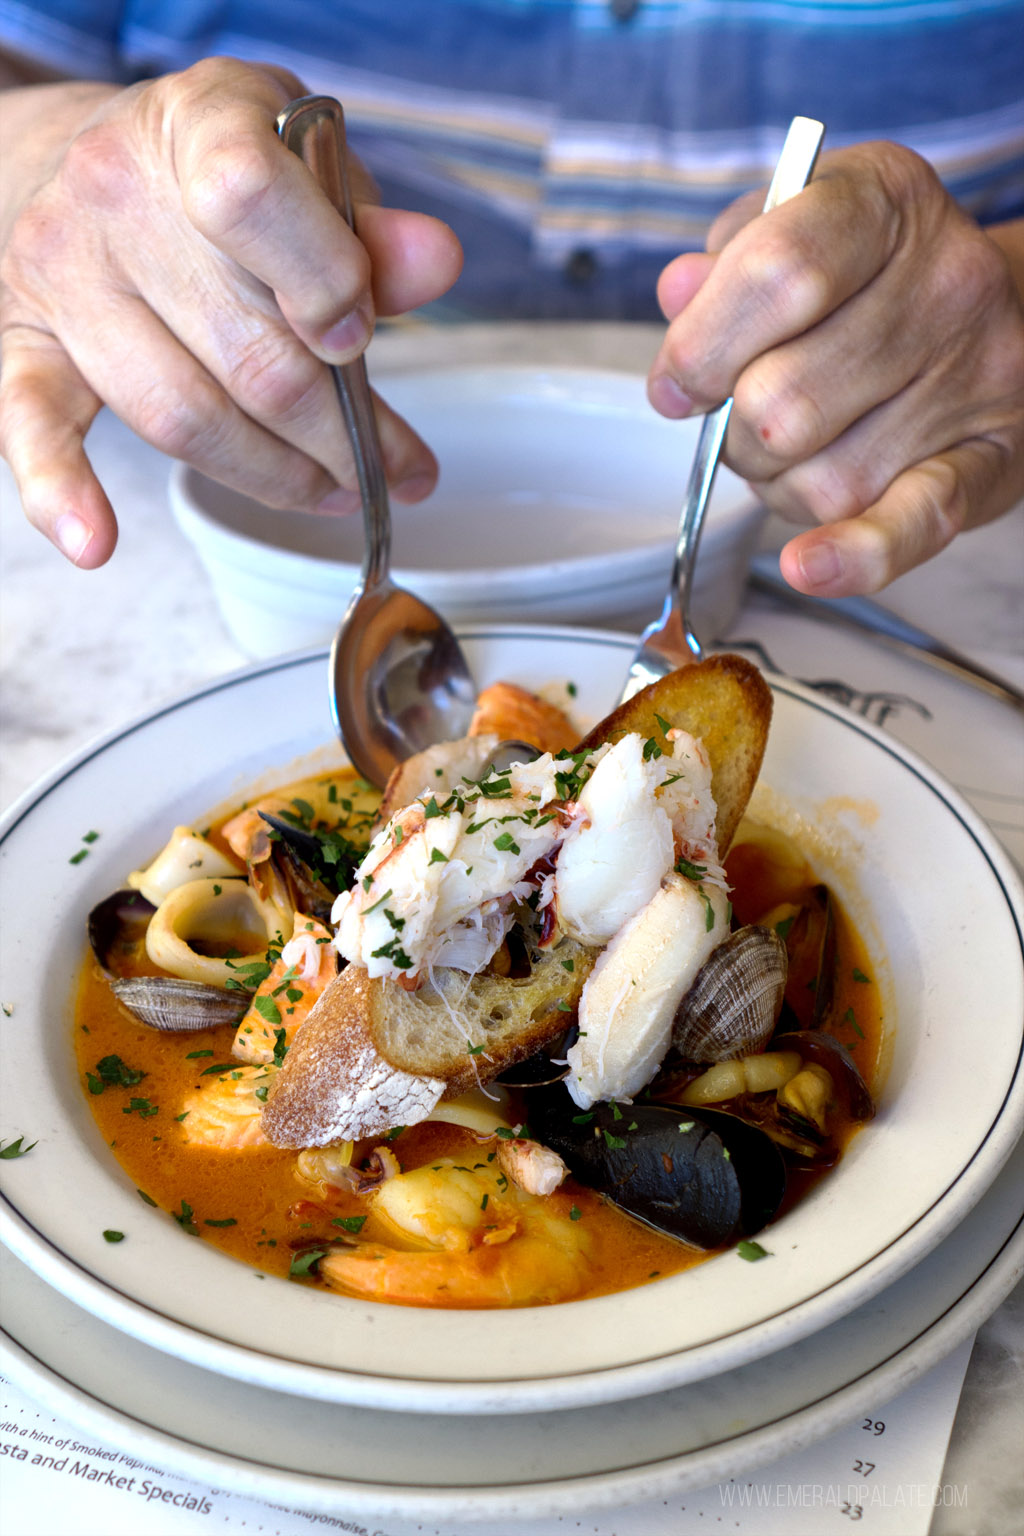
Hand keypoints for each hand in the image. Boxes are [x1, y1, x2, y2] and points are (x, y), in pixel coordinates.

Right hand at [0, 58, 462, 565]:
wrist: (101, 162)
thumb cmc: (226, 172)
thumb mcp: (311, 168)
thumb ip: (371, 229)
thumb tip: (434, 263)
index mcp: (196, 126)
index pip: (248, 203)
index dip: (323, 285)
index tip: (359, 340)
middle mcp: (112, 195)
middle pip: (246, 355)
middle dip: (341, 435)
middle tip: (392, 469)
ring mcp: (62, 276)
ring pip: (182, 417)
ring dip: (275, 477)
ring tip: (334, 492)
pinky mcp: (25, 345)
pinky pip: (33, 427)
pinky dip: (61, 492)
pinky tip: (96, 543)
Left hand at [647, 142, 1023, 595]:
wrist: (1000, 315)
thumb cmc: (871, 279)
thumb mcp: (795, 229)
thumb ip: (727, 262)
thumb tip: (679, 293)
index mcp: (885, 203)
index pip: (777, 273)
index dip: (700, 345)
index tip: (676, 384)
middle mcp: (946, 283)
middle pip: (783, 397)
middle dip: (735, 429)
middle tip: (746, 416)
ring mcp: (976, 377)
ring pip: (823, 477)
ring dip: (782, 483)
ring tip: (802, 446)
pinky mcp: (991, 461)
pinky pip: (915, 522)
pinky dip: (853, 554)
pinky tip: (808, 563)